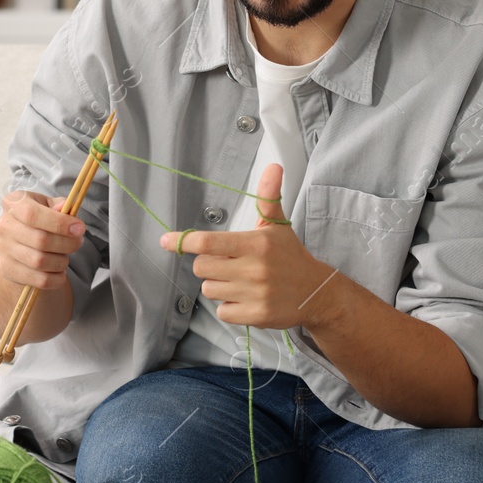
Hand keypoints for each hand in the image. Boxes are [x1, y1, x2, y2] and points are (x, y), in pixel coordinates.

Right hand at [0, 190, 84, 291]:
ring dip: (61, 261)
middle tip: (78, 242)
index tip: (80, 228)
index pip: (32, 214)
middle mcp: (4, 226)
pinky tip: (61, 272)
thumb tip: (66, 207)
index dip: (59, 223)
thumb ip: (59, 205)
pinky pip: (39, 280)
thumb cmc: (39, 218)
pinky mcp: (8, 270)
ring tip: (66, 256)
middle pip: (40, 240)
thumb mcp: (49, 205)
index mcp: (13, 203)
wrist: (20, 239)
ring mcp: (4, 250)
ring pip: (39, 261)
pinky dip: (56, 279)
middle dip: (67, 243)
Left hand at [158, 164, 340, 330]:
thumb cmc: (290, 255)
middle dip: (209, 265)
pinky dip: (229, 307)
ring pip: (209, 290)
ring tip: (240, 281)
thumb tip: (273, 166)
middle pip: (202, 268)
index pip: (208, 243)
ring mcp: (255, 294)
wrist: (317, 293)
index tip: (166, 240)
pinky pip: (222, 312)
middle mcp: (254, 269)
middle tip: (228, 263)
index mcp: (256, 244)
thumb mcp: (278, 225)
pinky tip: (246, 299)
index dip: (183, 241)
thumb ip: (268, 196)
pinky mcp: (256, 316)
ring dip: (219, 286)